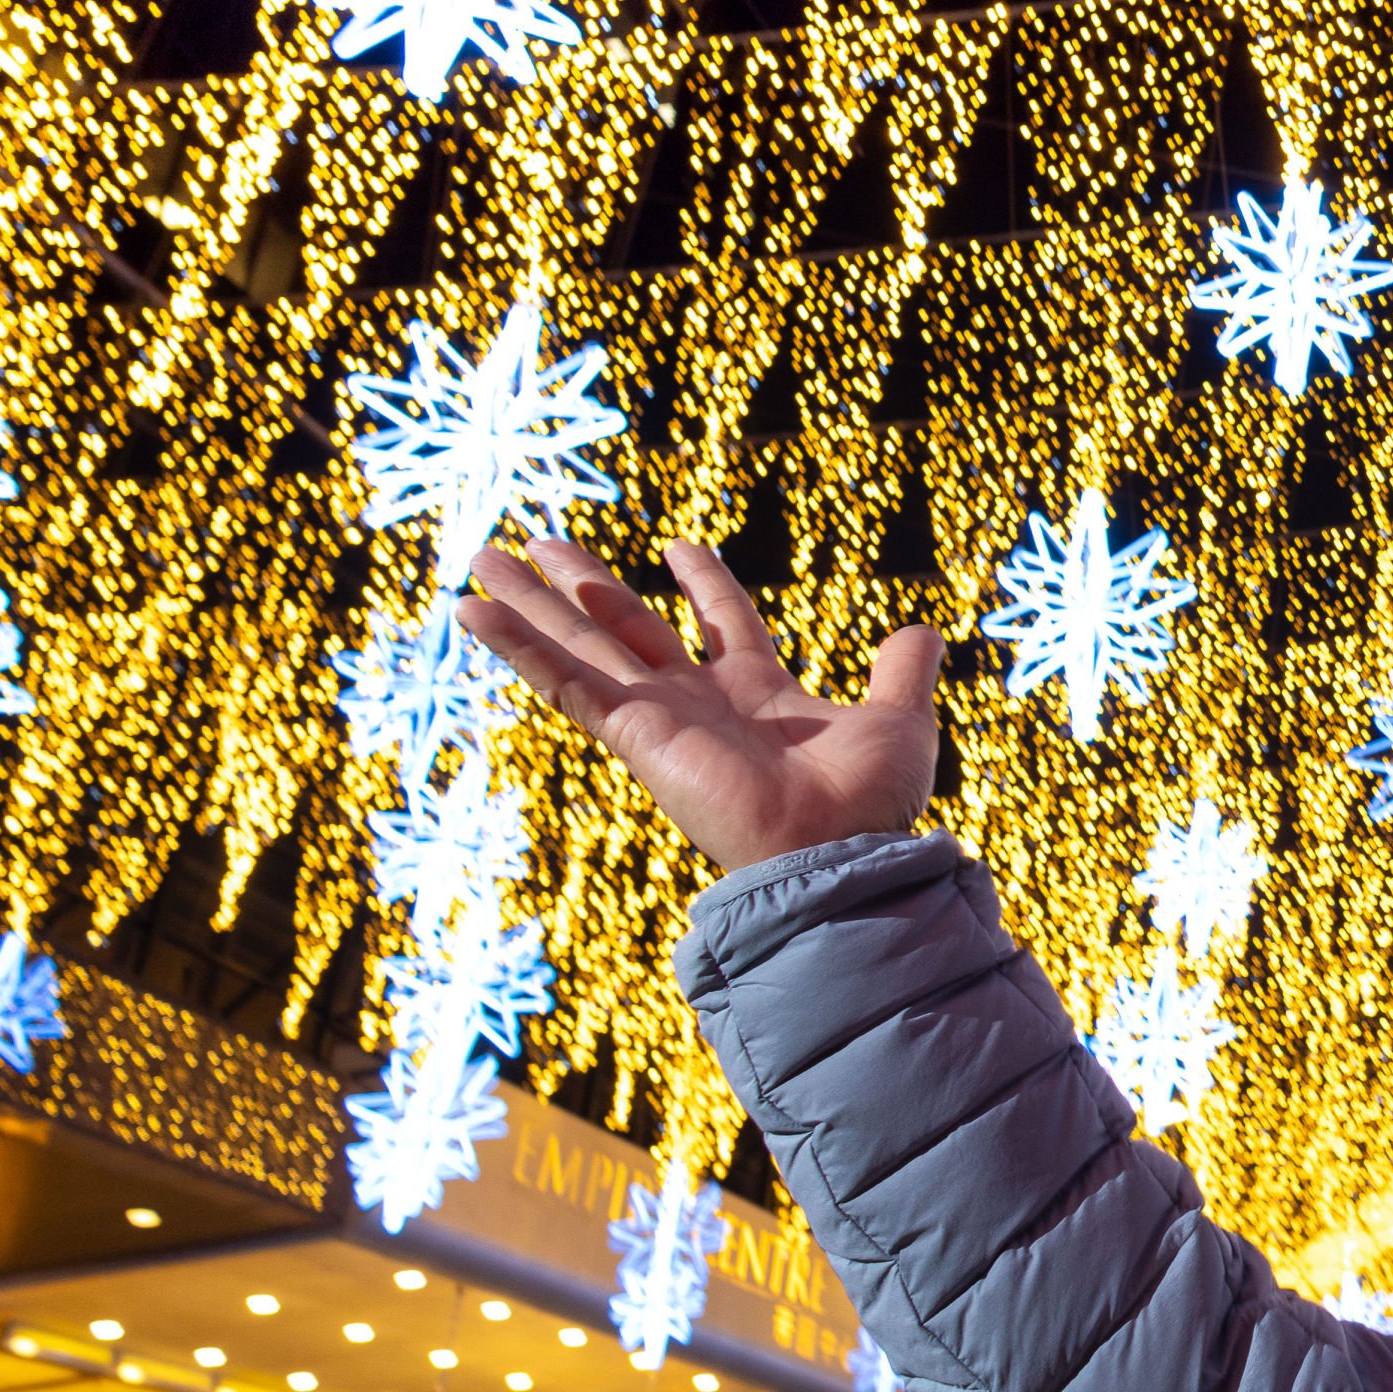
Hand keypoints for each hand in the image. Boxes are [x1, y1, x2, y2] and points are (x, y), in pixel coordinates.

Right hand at [457, 537, 944, 873]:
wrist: (840, 848)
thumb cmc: (868, 802)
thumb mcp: (898, 718)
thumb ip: (903, 672)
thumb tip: (922, 631)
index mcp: (756, 694)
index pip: (721, 623)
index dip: (702, 581)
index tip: (680, 543)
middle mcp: (697, 703)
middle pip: (626, 628)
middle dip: (582, 586)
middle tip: (535, 543)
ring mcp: (657, 717)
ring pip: (578, 646)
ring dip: (528, 603)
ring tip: (479, 559)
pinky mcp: (632, 733)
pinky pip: (563, 681)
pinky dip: (515, 645)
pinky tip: (470, 611)